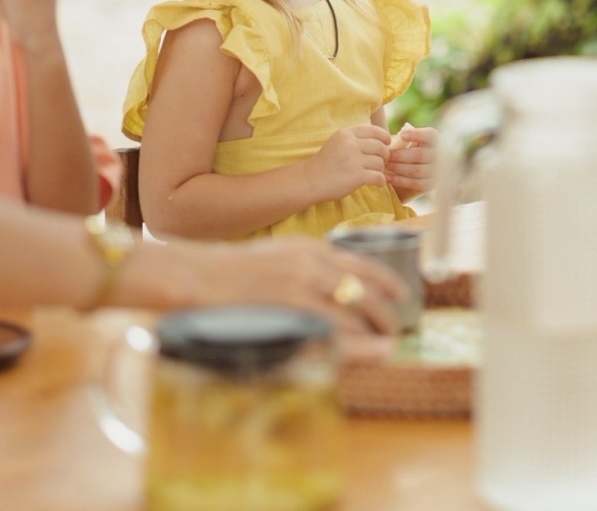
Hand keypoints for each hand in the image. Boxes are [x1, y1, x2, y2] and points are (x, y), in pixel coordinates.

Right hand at [172, 236, 403, 336]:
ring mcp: (302, 279)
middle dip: (386, 309)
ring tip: (385, 342)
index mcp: (309, 247)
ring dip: (375, 326)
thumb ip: (304, 269)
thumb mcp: (275, 259)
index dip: (387, 280)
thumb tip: (330, 289)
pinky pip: (332, 322)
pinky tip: (359, 349)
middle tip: (395, 328)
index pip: (362, 261)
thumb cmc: (230, 273)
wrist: (195, 274)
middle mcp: (311, 258)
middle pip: (366, 283)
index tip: (402, 294)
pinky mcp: (290, 300)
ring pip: (355, 303)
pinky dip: (351, 337)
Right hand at [304, 124, 390, 202]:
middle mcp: (350, 144)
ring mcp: (354, 160)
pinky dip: (380, 181)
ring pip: (380, 162)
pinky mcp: (356, 176)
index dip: (384, 136)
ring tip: (374, 173)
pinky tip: (376, 183)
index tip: (387, 142)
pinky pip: (378, 177)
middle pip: (380, 147)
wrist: (310, 181)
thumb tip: (381, 139)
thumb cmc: (325, 163)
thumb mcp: (337, 142)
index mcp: (346, 133)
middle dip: (385, 155)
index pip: (374, 130)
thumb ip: (355, 139)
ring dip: (380, 169)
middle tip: (382, 162)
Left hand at [384, 125, 437, 197]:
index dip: (417, 135)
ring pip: (416, 170)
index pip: (430, 135)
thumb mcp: (408, 142)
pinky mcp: (431, 185)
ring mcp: (437, 171)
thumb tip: (394, 138)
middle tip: (385, 155)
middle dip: (399, 155)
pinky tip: (388, 178)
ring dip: (397, 168)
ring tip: (384, 166)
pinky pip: (415, 183)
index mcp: (435, 140)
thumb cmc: (407, 152)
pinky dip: (400, 180)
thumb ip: (403, 139)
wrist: (411, 172)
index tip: (402, 135)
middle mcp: (441, 156)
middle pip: (420, 155)